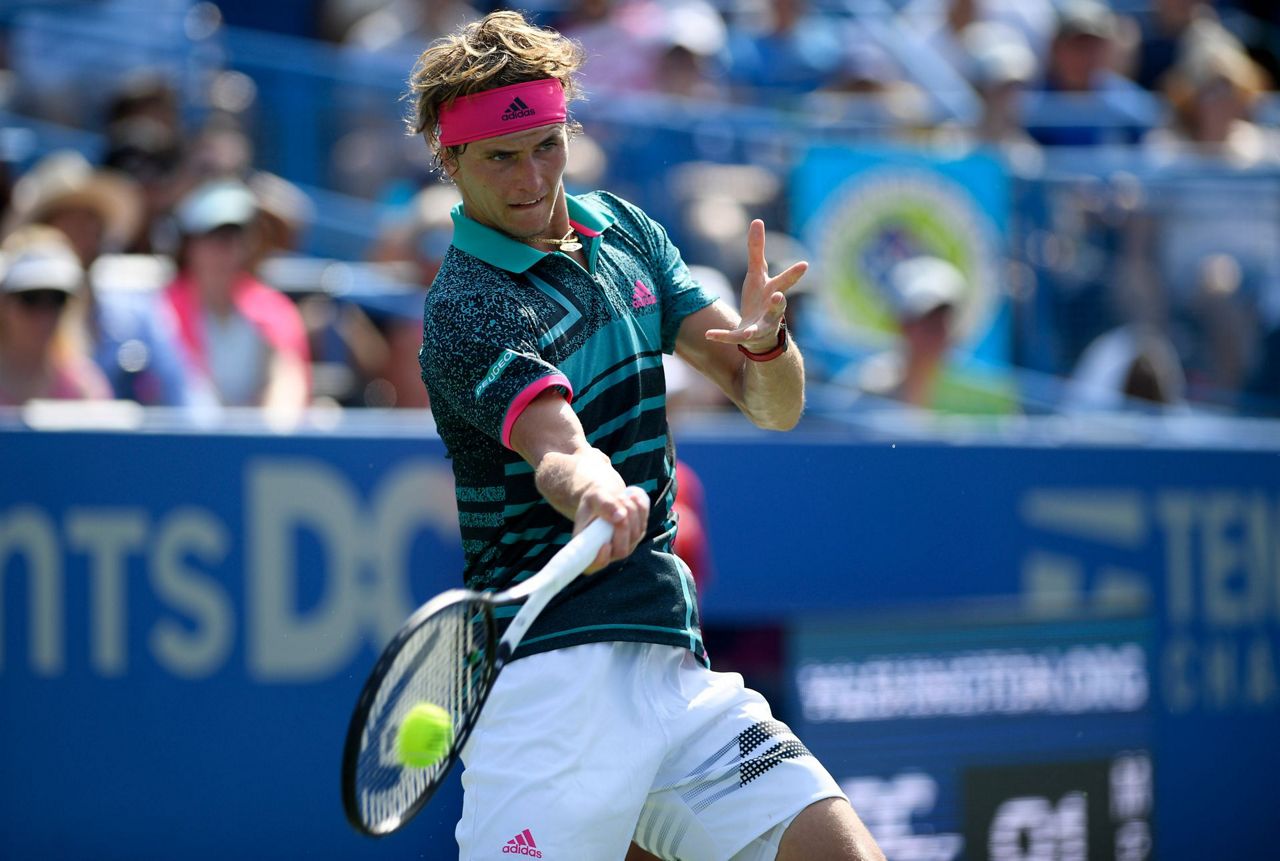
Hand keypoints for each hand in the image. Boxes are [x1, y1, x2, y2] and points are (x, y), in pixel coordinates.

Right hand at [576, 485, 649, 572]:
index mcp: (589, 548)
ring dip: (631, 513)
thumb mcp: (593, 498)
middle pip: (621, 551)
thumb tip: (620, 516)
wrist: (604, 496)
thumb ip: (604, 505)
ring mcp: (626, 544)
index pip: (594, 566)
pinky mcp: (638, 532)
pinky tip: (633, 496)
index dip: (601, 560)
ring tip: (621, 496)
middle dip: (622, 528)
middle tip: (617, 505)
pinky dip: (640, 508)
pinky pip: (644, 522)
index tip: (605, 545)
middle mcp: (609, 551)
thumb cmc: (593, 501)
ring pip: (635, 535)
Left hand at [705, 219, 806, 352]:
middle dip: (778, 303)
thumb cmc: (760, 298)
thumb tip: (757, 221)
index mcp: (773, 291)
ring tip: (749, 331)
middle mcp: (772, 310)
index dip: (794, 273)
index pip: (784, 281)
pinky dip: (722, 336)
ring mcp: (761, 325)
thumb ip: (757, 249)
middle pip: (778, 306)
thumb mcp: (756, 273)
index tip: (804, 265)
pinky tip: (709, 335)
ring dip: (755, 328)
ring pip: (761, 326)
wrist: (758, 333)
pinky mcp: (747, 337)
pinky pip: (734, 337)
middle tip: (778, 297)